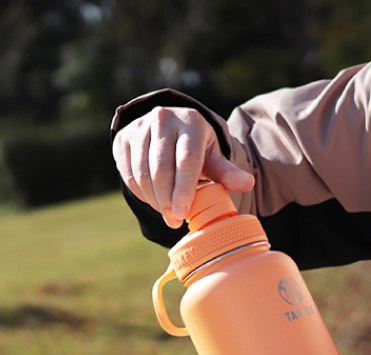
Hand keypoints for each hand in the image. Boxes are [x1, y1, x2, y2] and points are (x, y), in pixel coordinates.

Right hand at [112, 106, 253, 227]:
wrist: (168, 129)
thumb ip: (227, 172)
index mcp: (191, 122)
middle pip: (161, 170)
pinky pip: (128, 173)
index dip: (184, 191)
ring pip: (142, 174)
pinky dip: (140, 192)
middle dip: (167, 201)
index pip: (186, 161)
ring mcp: (140, 126)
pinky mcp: (123, 138)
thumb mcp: (213, 158)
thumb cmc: (196, 148)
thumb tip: (248, 184)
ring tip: (166, 212)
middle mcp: (163, 118)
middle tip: (174, 221)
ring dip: (153, 200)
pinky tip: (153, 199)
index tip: (182, 215)